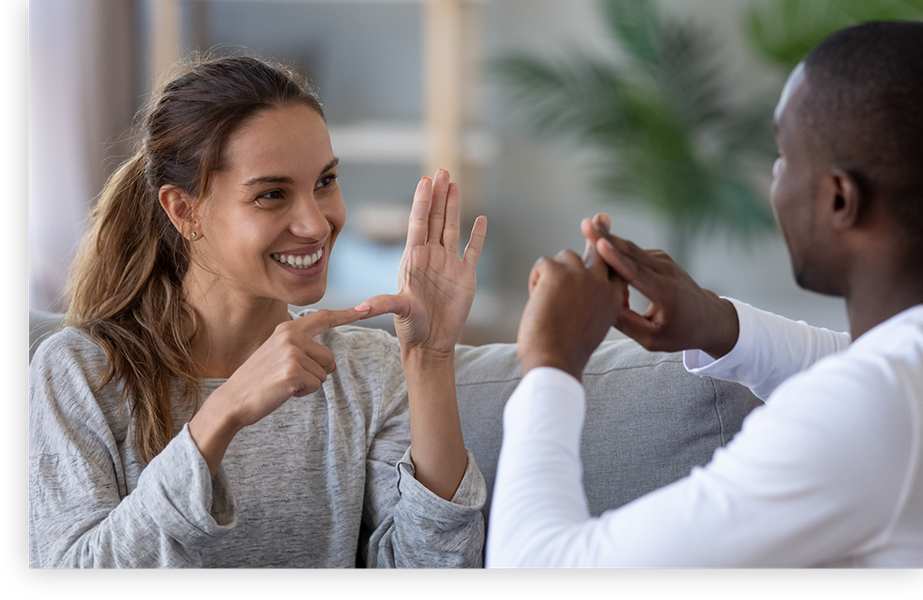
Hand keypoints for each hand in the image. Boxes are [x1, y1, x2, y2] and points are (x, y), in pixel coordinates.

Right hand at [189, 306, 369, 475]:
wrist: (233, 400)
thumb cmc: (258, 381)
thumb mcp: (278, 355)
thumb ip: (305, 351)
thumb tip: (332, 364)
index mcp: (287, 329)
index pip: (322, 318)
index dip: (346, 315)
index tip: (366, 308)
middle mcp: (290, 336)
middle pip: (329, 357)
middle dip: (316, 373)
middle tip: (287, 377)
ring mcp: (292, 353)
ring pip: (324, 374)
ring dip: (308, 384)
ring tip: (283, 383)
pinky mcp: (293, 372)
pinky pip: (316, 385)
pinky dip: (303, 393)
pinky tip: (284, 391)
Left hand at [363, 169, 486, 357]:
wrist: (431, 344)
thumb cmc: (411, 328)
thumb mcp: (397, 312)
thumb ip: (382, 305)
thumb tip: (360, 307)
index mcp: (414, 259)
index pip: (417, 223)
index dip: (421, 201)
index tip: (425, 181)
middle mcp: (431, 256)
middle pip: (435, 218)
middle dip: (438, 194)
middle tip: (442, 171)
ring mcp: (449, 264)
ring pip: (452, 227)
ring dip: (454, 206)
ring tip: (454, 183)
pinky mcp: (466, 275)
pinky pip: (473, 250)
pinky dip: (478, 235)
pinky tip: (481, 219)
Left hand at [517, 242, 626, 380]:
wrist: (554, 361)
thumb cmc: (566, 351)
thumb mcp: (590, 326)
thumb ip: (592, 303)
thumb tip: (580, 286)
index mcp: (613, 299)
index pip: (615, 267)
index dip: (610, 252)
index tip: (612, 233)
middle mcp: (602, 283)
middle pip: (598, 249)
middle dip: (598, 232)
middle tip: (599, 218)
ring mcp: (581, 276)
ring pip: (563, 257)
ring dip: (552, 275)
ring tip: (547, 303)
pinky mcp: (557, 272)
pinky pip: (542, 263)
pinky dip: (535, 280)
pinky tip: (537, 301)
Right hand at [582, 214, 737, 357]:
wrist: (709, 319)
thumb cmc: (681, 332)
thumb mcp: (653, 339)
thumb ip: (627, 325)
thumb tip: (600, 307)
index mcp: (666, 292)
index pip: (636, 273)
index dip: (616, 258)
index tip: (599, 244)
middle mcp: (666, 271)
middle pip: (631, 251)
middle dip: (606, 237)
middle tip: (584, 224)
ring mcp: (663, 261)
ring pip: (629, 250)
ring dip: (607, 248)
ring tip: (587, 235)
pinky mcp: (658, 258)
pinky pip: (632, 255)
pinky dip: (616, 259)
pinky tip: (608, 271)